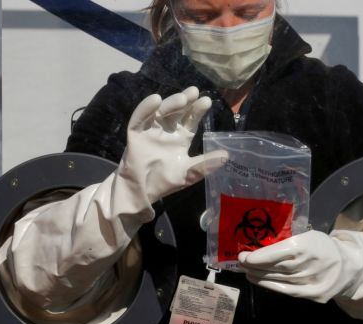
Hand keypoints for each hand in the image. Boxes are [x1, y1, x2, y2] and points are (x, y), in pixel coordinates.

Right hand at [120, 86, 215, 204]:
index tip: (207, 101)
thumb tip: (226, 156)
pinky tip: (155, 100)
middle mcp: (167, 131)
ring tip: (182, 98)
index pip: (190, 120)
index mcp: (180, 138)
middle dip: (186, 101)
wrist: (141, 192)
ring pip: (161, 112)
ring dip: (171, 103)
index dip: (198, 111)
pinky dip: (146, 108)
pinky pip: (139, 119)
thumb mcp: (188, 173)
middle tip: (194, 92)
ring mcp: (151, 131)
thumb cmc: (164, 182)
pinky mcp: (135, 134)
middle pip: (177, 111)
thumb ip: (204, 164)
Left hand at [239, 228, 362, 321]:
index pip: (276, 253)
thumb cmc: (323, 247)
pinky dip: (270, 286)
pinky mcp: (312, 295)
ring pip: (277, 280)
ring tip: (247, 272)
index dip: (257, 256)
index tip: (243, 256)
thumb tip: (259, 244)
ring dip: (259, 277)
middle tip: (241, 263)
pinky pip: (286, 291)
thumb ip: (286, 240)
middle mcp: (308, 264)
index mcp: (306, 245)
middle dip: (254, 266)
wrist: (349, 267)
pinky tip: (259, 281)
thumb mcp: (308, 235)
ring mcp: (311, 282)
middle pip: (274, 268)